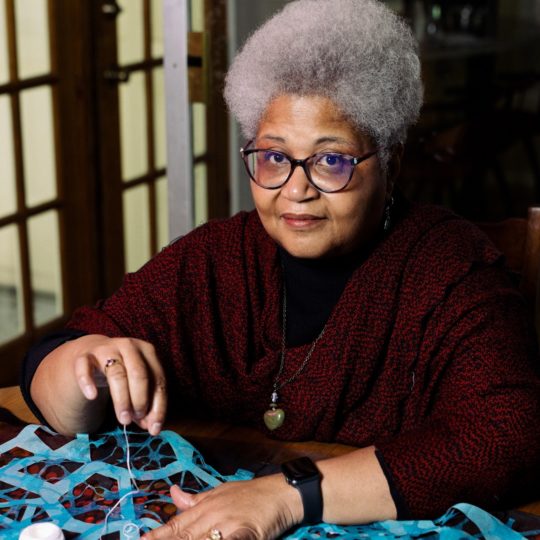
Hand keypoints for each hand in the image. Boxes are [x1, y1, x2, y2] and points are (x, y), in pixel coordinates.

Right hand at [73, 334, 166, 434]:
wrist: (96, 354)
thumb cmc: (125, 371)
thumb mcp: (138, 383)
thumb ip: (147, 402)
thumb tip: (152, 426)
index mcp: (148, 351)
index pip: (158, 379)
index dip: (158, 405)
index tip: (155, 428)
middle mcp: (129, 346)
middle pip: (139, 373)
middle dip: (140, 400)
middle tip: (137, 420)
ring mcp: (107, 349)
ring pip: (116, 373)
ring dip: (122, 399)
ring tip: (124, 420)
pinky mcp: (85, 355)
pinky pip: (84, 366)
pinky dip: (87, 381)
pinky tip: (92, 396)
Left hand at [142, 474, 302, 538]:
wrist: (281, 493)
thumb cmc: (251, 494)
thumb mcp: (220, 492)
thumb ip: (195, 498)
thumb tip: (172, 492)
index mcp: (205, 506)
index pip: (176, 525)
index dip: (158, 536)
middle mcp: (213, 515)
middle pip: (185, 536)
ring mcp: (228, 524)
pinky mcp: (246, 532)